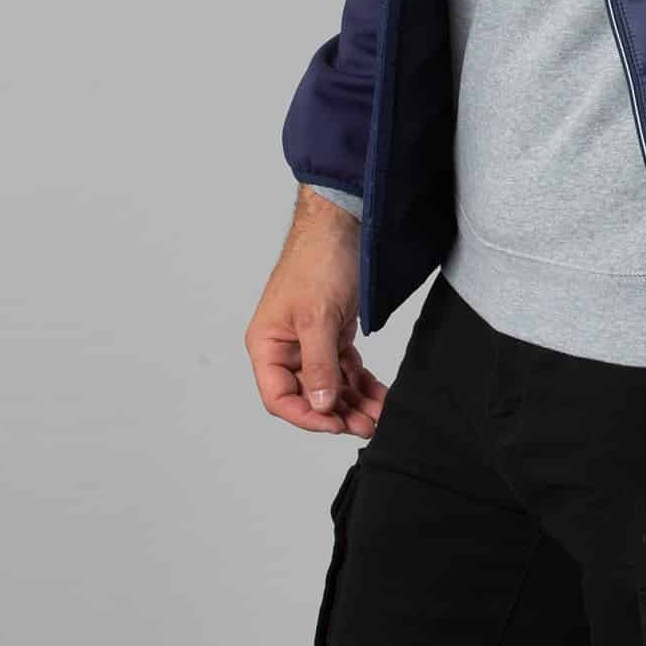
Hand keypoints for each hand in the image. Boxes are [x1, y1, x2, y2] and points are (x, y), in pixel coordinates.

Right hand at [244, 187, 387, 435]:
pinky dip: (361, 382)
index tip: (335, 424)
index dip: (306, 416)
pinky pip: (345, 367)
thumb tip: (321, 404)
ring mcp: (310, 340)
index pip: (279, 397)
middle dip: (338, 413)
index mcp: (267, 344)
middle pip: (308, 395)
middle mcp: (286, 346)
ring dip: (354, 402)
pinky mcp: (333, 331)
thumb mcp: (317, 316)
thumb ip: (318, 364)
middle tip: (367, 424)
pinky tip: (378, 395)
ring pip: (330, 384)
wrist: (345, 222)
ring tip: (379, 415)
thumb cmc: (318, 258)